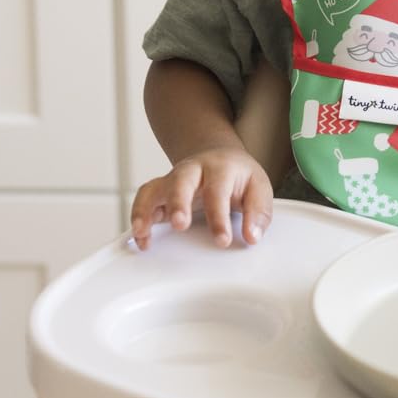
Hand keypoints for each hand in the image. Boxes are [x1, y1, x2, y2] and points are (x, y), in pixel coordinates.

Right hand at [130, 147, 273, 251]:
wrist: (220, 158)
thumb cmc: (239, 176)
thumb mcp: (258, 188)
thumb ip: (258, 212)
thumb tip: (251, 235)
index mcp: (220, 168)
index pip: (218, 191)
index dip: (219, 217)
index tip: (222, 240)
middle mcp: (192, 170)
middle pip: (181, 181)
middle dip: (178, 203)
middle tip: (181, 225)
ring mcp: (173, 180)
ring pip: (154, 189)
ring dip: (145, 209)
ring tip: (143, 233)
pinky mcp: (161, 192)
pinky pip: (143, 200)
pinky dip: (138, 218)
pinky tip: (142, 238)